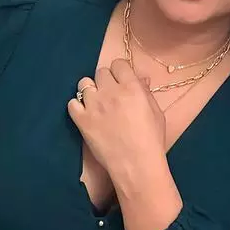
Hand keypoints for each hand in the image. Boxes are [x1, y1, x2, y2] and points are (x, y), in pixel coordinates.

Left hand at [67, 59, 166, 183]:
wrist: (136, 165)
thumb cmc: (152, 140)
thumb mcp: (156, 113)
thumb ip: (146, 93)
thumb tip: (140, 79)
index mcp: (132, 87)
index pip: (119, 64)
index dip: (120, 72)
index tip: (122, 82)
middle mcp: (111, 92)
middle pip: (101, 72)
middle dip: (106, 81)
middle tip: (111, 95)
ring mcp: (94, 105)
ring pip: (84, 84)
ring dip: (91, 91)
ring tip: (97, 104)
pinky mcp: (81, 120)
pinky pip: (72, 103)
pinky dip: (78, 106)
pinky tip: (86, 114)